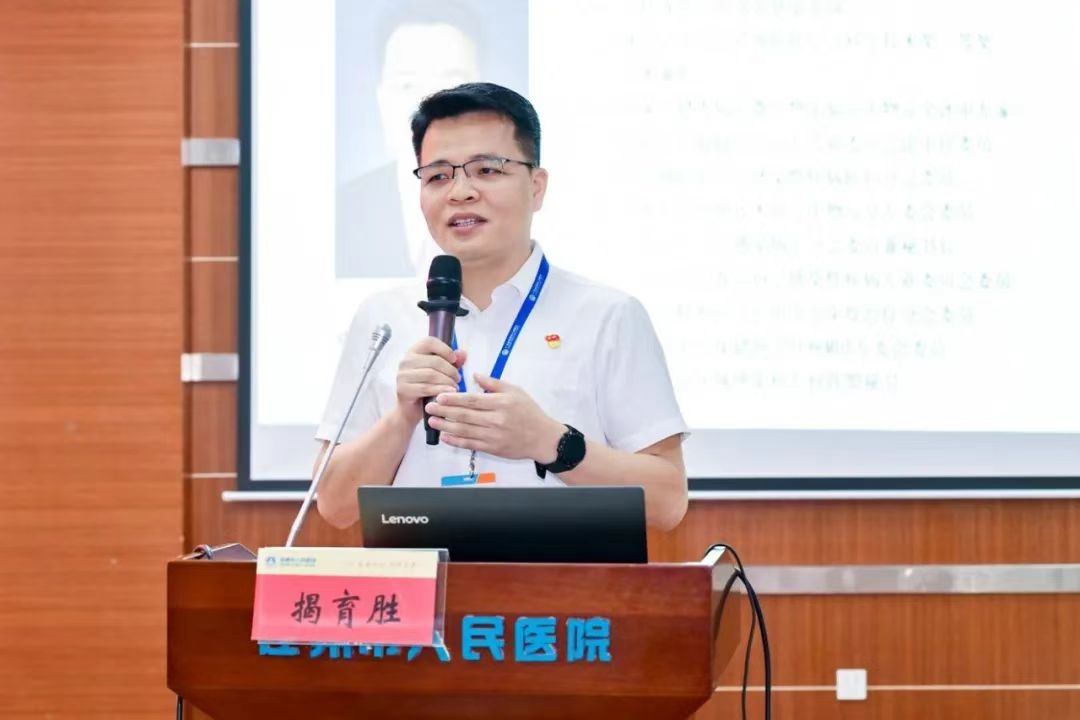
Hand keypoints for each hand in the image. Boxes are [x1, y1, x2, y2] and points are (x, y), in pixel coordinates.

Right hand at [395, 337, 466, 425]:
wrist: (410, 410)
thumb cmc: (426, 388)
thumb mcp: (441, 372)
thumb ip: (452, 362)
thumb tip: (463, 353)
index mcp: (413, 352)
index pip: (429, 342)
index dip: (445, 349)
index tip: (454, 360)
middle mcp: (405, 361)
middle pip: (434, 360)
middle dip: (451, 370)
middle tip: (458, 379)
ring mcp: (402, 375)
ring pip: (431, 374)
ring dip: (447, 381)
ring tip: (455, 386)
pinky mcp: (403, 389)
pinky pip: (426, 388)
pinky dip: (441, 390)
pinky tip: (450, 392)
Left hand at [425, 374, 565, 461]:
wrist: (542, 438)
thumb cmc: (530, 413)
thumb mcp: (516, 391)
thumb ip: (494, 383)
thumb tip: (475, 375)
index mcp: (501, 403)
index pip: (472, 400)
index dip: (454, 399)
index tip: (440, 396)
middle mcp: (496, 420)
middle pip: (464, 415)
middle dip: (444, 411)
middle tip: (429, 407)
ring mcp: (493, 436)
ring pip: (464, 431)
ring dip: (446, 426)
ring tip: (432, 421)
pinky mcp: (493, 448)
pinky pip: (470, 444)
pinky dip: (456, 441)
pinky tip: (445, 436)